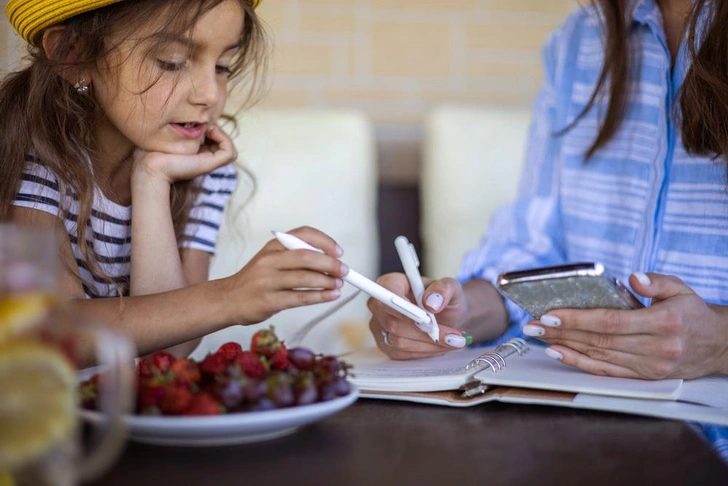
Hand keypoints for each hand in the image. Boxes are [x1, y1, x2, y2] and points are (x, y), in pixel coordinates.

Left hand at [132, 124, 236, 182]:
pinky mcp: (210, 165)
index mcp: (197, 155)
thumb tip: (196, 115)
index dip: (211, 127)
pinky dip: (224, 138)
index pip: (215, 139)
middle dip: (217, 129)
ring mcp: (209, 164)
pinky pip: (230, 151)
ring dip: (221, 134)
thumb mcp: (172, 134)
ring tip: (207, 127)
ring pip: (229, 148)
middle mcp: (205, 160)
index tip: (197, 119)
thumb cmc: (154, 149)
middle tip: (203, 122)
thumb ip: (184, 128)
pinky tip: (209, 131)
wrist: (150, 165)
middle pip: (223, 143)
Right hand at [223, 226, 347, 325]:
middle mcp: (270, 260)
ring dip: (327, 282)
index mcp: (273, 246)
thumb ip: (294, 255)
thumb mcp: (270, 259)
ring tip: (339, 284)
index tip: (339, 252)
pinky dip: (320, 296)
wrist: (228, 299)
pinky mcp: (270, 301)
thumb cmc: (255, 279)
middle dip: (331, 264)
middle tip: (345, 271)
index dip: (325, 242)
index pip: (303, 234)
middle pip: (307, 257)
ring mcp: (268, 281)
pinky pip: (300, 297)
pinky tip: (331, 296)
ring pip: (305, 278)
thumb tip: (329, 260)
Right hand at [367, 275, 470, 359]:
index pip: (389, 296)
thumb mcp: (452, 288)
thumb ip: (443, 289)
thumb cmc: (444, 300)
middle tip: (451, 335)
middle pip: (393, 323)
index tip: (429, 320)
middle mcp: (379, 305)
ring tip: (451, 341)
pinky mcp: (385, 345)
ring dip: (428, 344)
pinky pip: (401, 354)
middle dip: (424, 332)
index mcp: (391, 283)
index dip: (406, 310)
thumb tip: (431, 303)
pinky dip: (424, 352)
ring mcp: (379, 326)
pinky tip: (439, 346)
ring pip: (399, 342)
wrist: (448, 317)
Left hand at [526, 273, 727, 378]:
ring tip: (537, 336)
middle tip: (532, 323)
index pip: (611, 322)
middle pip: (599, 340)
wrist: (718, 345)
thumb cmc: (691, 311)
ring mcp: (649, 366)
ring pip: (598, 357)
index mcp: (664, 322)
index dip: (578, 319)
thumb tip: (632, 277)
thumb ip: (656, 281)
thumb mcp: (680, 288)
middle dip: (561, 331)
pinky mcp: (643, 377)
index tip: (550, 314)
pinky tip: (558, 353)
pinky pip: (605, 371)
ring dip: (564, 346)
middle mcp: (656, 348)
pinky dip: (578, 363)